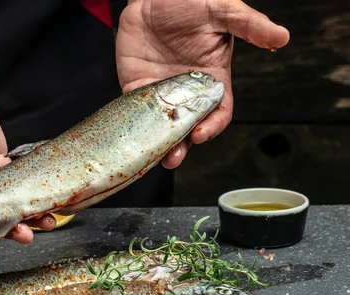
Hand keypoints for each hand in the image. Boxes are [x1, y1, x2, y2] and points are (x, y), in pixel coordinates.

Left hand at [116, 0, 289, 167]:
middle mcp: (187, 92)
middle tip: (174, 157)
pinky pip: (135, 112)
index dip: (212, 126)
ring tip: (157, 158)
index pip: (217, 112)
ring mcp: (161, 93)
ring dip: (160, 145)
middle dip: (183, 146)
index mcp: (212, 79)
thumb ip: (248, 25)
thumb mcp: (221, 10)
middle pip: (188, 127)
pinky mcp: (137, 88)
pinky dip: (136, 127)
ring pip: (162, 127)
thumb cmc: (189, 2)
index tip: (202, 133)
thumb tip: (282, 37)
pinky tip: (134, 137)